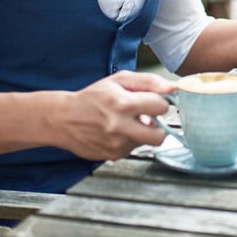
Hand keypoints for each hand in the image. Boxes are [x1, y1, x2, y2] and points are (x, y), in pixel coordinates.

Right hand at [57, 71, 177, 159]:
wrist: (63, 119)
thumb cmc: (92, 97)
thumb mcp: (119, 80)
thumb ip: (148, 81)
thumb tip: (172, 87)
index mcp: (123, 104)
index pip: (161, 107)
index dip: (159, 103)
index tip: (152, 102)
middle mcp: (120, 127)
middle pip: (160, 135)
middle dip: (159, 126)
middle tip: (148, 118)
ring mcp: (116, 144)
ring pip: (146, 142)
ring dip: (142, 133)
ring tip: (126, 122)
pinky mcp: (113, 156)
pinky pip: (133, 149)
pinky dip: (130, 141)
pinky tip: (116, 132)